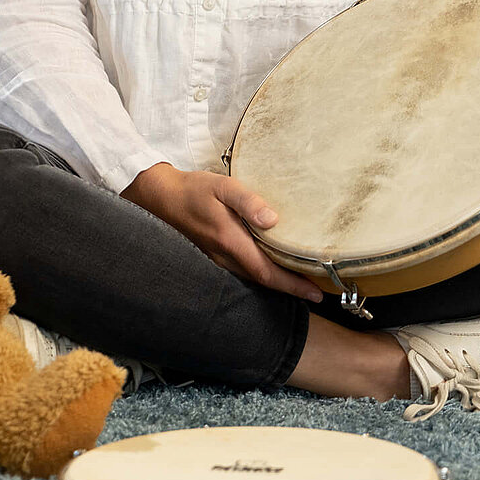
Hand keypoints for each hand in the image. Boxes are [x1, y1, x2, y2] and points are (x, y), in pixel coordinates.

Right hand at [122, 163, 323, 303]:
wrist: (162, 197)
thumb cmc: (194, 189)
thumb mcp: (223, 187)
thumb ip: (249, 202)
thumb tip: (273, 219)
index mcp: (230, 241)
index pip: (267, 272)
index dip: (293, 286)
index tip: (315, 293)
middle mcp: (225, 256)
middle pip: (264, 280)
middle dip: (291, 288)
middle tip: (317, 291)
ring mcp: (218, 259)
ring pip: (254, 278)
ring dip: (278, 282)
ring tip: (301, 282)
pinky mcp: (215, 254)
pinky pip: (244, 270)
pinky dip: (263, 273)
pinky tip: (274, 267)